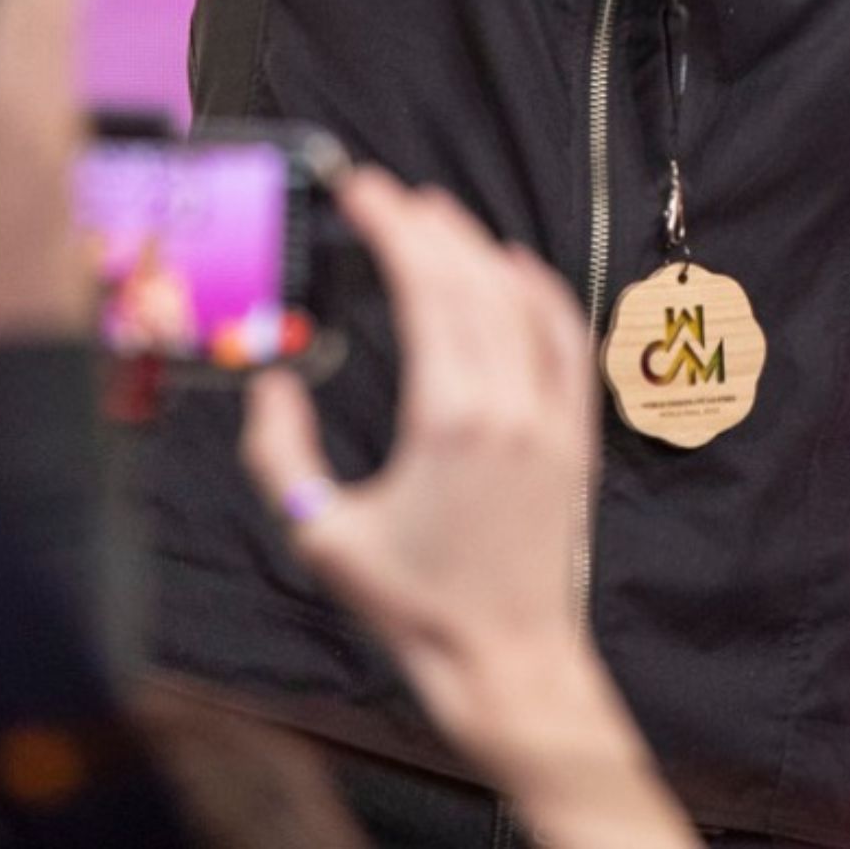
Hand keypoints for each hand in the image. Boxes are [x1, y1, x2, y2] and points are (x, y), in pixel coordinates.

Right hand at [243, 174, 599, 731]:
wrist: (506, 659)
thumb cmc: (413, 606)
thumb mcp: (322, 537)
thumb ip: (282, 456)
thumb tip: (273, 383)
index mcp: (448, 419)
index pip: (424, 289)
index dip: (393, 228)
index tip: (363, 191)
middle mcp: (510, 403)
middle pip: (470, 281)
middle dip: (427, 226)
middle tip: (386, 194)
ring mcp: (553, 413)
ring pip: (520, 299)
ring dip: (477, 247)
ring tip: (435, 216)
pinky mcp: (576, 430)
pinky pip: (567, 337)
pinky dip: (541, 290)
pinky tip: (514, 264)